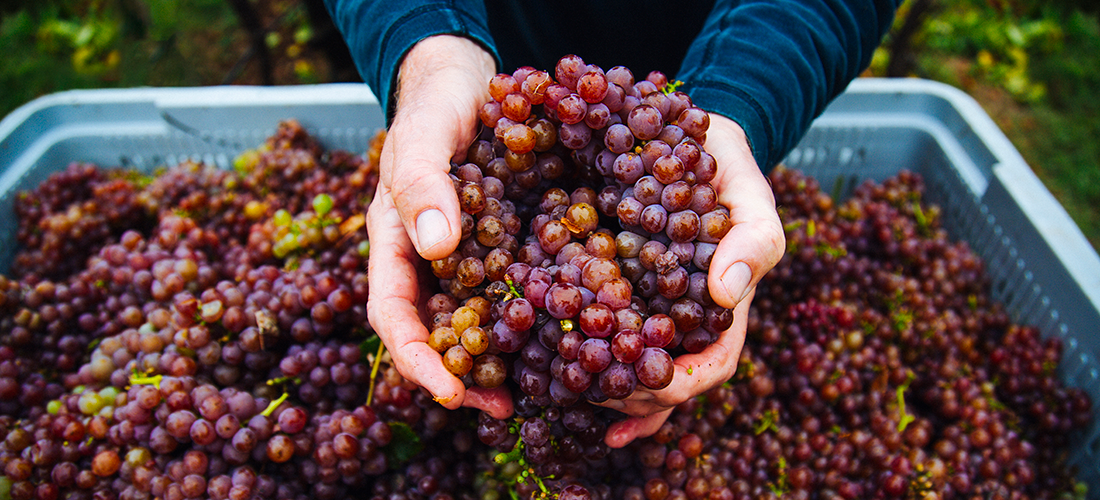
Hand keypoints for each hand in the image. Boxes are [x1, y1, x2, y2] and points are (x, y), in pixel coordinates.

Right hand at [366, 35, 511, 418]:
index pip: (394, 313)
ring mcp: (471, 259)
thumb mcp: (422, 135)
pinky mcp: (510, 248)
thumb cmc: (435, 106)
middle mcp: (431, 263)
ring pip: (479, 322)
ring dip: (502, 359)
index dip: (416, 358)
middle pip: (437, 333)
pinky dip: (537, 319)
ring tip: (537, 391)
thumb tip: (438, 248)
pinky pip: (519, 290)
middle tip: (501, 409)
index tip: (449, 391)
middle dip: (463, 376)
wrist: (469, 84)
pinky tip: (570, 335)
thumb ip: (421, 184)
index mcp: (396, 244)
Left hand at [603, 114, 785, 447]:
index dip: (683, 386)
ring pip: (623, 362)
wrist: (679, 133)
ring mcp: (639, 302)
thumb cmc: (725, 168)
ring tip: (571, 390)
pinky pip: (587, 320)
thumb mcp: (750, 194)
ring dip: (600, 384)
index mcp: (718, 309)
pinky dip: (570, 343)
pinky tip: (545, 356)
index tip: (652, 387)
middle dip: (632, 396)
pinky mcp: (602, 280)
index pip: (710, 365)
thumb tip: (727, 294)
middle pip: (660, 379)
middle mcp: (677, 317)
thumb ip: (753, 239)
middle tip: (597, 398)